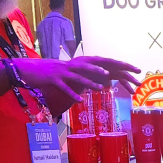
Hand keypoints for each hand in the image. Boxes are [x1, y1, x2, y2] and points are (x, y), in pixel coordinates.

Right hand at [13, 57, 140, 104]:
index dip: (119, 64)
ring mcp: (63, 71)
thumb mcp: (73, 73)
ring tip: (102, 88)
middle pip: (95, 66)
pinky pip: (64, 88)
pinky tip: (79, 100)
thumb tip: (107, 82)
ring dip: (90, 82)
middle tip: (124, 74)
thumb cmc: (52, 73)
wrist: (28, 70)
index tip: (134, 69)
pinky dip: (72, 94)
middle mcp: (73, 65)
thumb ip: (89, 77)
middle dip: (111, 70)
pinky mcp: (53, 79)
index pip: (103, 62)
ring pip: (79, 76)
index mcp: (79, 63)